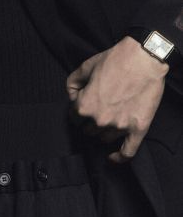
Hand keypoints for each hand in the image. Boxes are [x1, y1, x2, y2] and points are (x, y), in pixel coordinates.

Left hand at [66, 36, 168, 162]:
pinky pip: (127, 152)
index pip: (74, 117)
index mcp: (85, 105)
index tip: (83, 103)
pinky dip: (119, 157)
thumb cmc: (115, 60)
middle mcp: (100, 119)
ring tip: (107, 120)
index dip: (77, 109)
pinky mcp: (138, 129)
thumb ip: (72, 82)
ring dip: (102, 132)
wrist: (144, 59)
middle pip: (87, 130)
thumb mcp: (86, 66)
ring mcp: (119, 126)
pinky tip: (112, 157)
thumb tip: (71, 94)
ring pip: (103, 138)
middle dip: (89, 121)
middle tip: (96, 110)